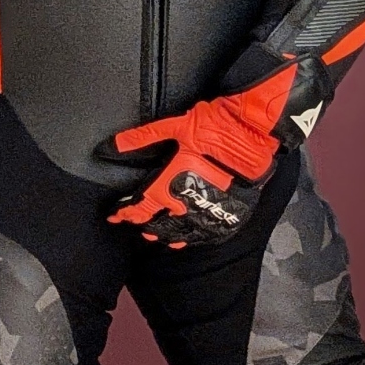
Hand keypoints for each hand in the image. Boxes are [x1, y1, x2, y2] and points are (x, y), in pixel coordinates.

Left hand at [106, 67, 297, 248]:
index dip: (125, 213)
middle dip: (142, 225)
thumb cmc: (215, 125)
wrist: (254, 131)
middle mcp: (187, 203)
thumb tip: (110, 146)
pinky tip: (184, 239)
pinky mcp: (228, 214)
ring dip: (164, 235)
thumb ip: (141, 138)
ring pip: (180, 234)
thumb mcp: (175, 127)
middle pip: (158, 224)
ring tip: (153, 235)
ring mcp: (209, 212)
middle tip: (132, 224)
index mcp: (170, 184)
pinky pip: (205, 234)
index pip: (141, 207)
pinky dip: (191, 238)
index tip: (114, 216)